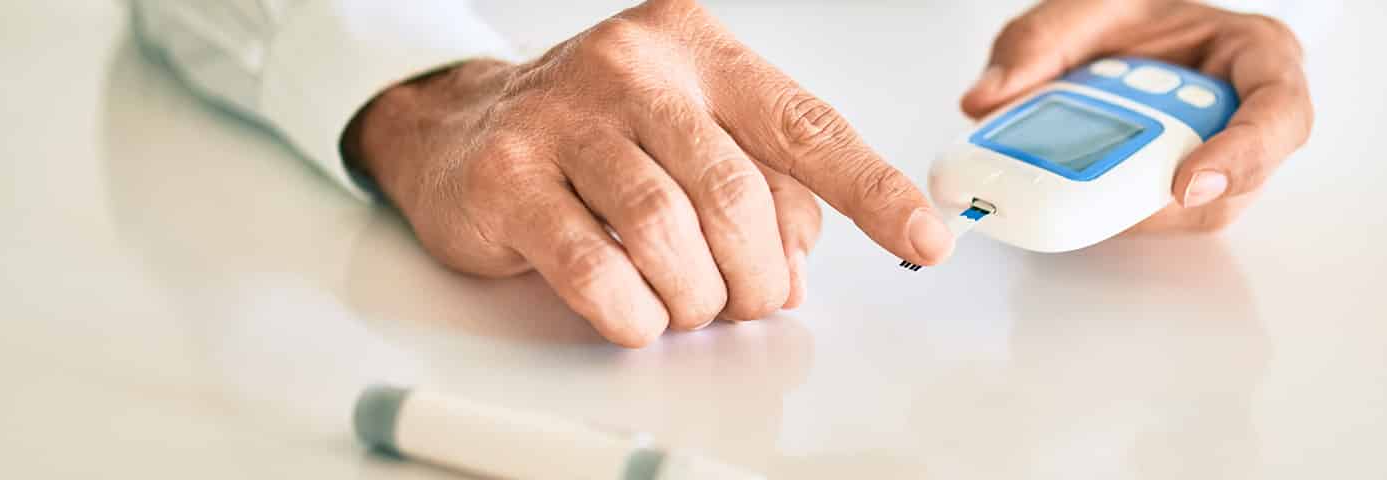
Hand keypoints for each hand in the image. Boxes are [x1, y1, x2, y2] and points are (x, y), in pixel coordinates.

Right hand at [344, 0, 953, 346]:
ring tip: (690, 305)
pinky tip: (639, 312)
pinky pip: (594, 267)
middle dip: (760, 273)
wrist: (461, 127)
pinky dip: (633, 310)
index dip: (873, 191)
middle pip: (735, 193)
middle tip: (753, 300)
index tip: (925, 239)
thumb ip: (763, 185)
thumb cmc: (596, 132)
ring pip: (667, 231)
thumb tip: (802, 263)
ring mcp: (563, 118)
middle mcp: (633, 70)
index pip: (806, 125)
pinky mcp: (508, 178)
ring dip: (695, 296)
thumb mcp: (695, 134)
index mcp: (697, 50)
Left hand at [962, 0, 1312, 232]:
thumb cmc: (1135, 16)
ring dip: (1134, 210)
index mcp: (1256, 55)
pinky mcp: (1189, 192)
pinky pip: (1160, 217)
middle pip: (1240, 181)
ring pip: (1197, 213)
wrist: (1127, 33)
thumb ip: (1039, 41)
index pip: (1280, 111)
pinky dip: (1117, 210)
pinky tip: (1080, 194)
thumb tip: (988, 98)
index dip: (1243, 154)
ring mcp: (1225, 159)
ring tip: (1078, 189)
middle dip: (1170, 197)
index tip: (1187, 182)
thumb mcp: (1088, 6)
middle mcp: (1252, 114)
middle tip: (1104, 199)